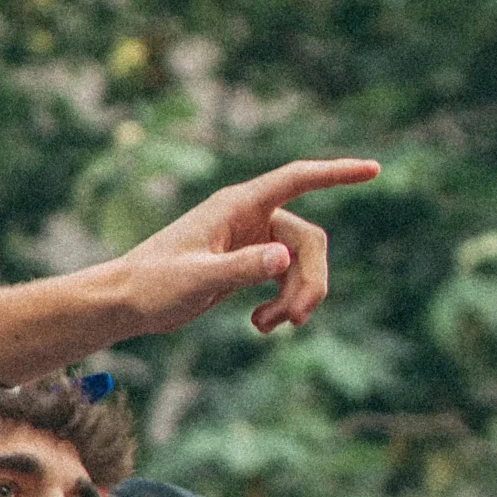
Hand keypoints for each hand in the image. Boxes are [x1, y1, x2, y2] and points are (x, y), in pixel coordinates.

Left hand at [112, 158, 378, 335]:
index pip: (297, 178)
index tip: (373, 170)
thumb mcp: (196, 279)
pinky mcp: (246, 264)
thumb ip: (240, 268)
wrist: (123, 303)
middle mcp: (249, 217)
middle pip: (308, 241)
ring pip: (300, 264)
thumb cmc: (151, 286)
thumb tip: (282, 259)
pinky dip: (283, 303)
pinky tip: (260, 325)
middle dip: (311, 281)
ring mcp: (250, 241)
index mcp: (238, 207)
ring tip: (267, 326)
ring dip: (297, 298)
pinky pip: (285, 278)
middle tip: (296, 320)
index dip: (336, 173)